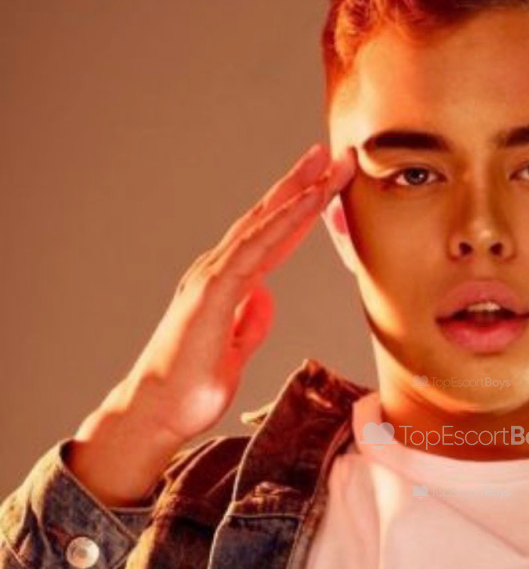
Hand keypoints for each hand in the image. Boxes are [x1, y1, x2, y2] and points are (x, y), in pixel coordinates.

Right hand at [115, 140, 356, 443]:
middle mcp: (217, 272)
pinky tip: (306, 201)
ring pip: (264, 224)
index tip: (327, 187)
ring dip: (299, 192)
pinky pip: (256, 248)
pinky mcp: (213, 292)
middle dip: (302, 185)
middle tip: (334, 154)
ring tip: (328, 163)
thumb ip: (248, 325)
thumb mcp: (234, 354)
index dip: (300, 213)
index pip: (271, 240)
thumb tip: (264, 299)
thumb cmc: (189, 389)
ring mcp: (213, 278)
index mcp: (226, 285)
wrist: (155, 414)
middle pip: (267, 220)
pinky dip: (283, 221)